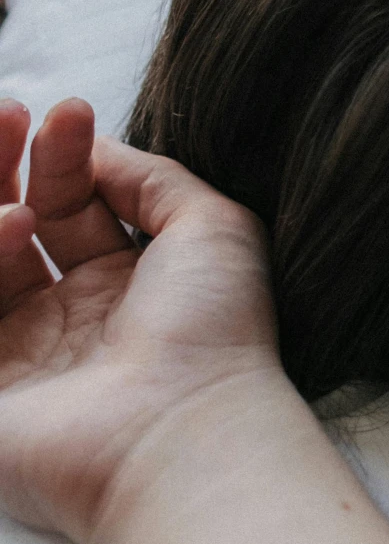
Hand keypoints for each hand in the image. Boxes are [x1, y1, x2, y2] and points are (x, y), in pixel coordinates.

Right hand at [0, 96, 281, 543]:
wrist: (184, 432)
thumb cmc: (213, 334)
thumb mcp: (212, 228)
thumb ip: (152, 176)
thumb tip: (95, 145)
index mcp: (125, 286)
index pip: (72, 203)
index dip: (62, 154)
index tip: (66, 111)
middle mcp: (68, 319)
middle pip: (15, 224)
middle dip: (7, 163)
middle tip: (11, 115)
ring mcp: (20, 357)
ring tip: (25, 205)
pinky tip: (13, 225)